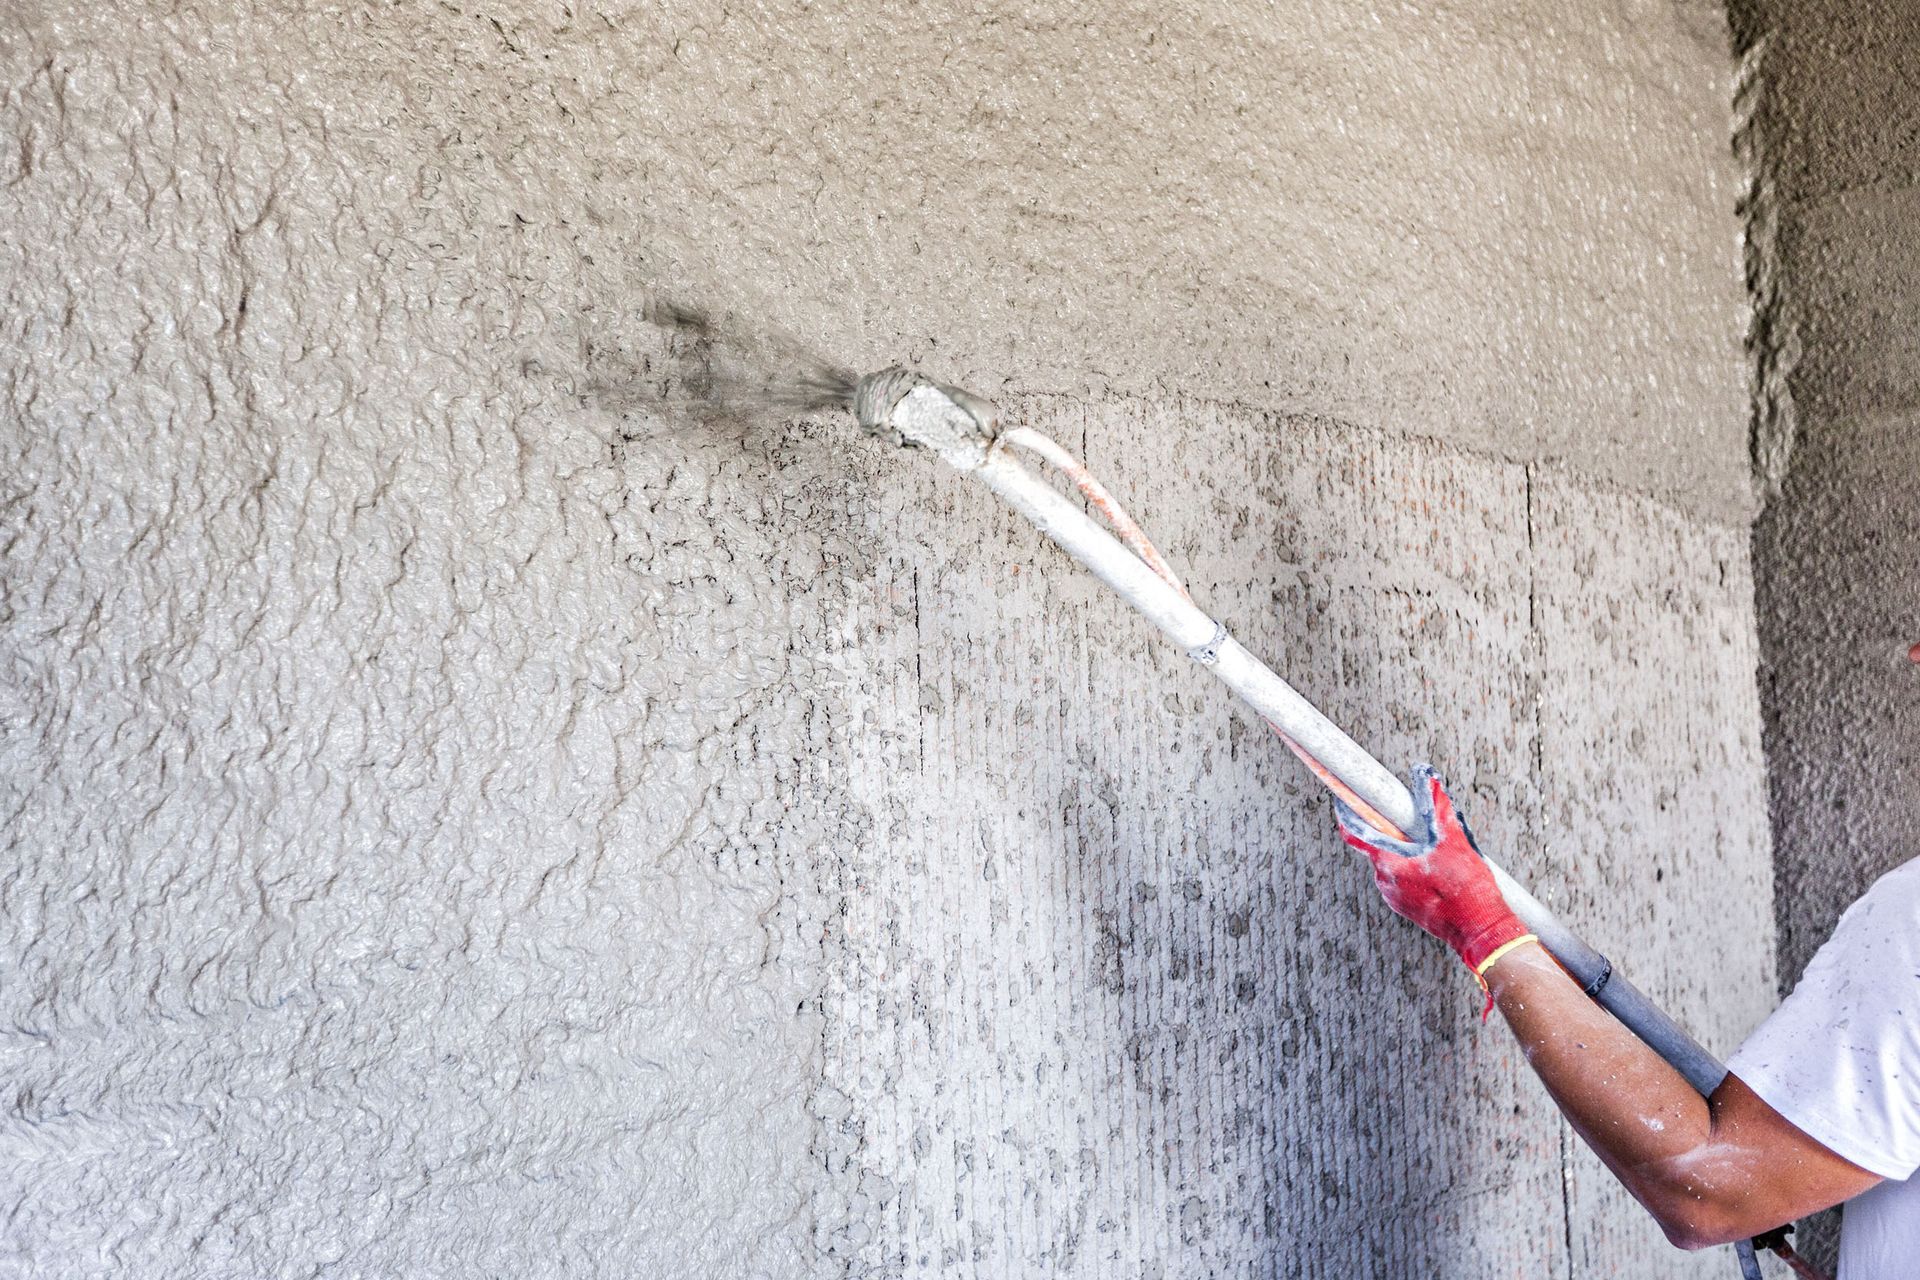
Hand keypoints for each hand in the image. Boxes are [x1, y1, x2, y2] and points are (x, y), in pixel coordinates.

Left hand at [1334, 764, 1529, 974]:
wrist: (1480, 930)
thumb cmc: (1467, 889)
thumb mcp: (1455, 841)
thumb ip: (1438, 807)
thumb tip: (1428, 778)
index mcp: (1389, 864)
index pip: (1354, 835)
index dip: (1347, 814)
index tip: (1344, 799)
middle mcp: (1384, 882)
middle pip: (1379, 846)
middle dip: (1394, 832)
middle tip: (1415, 823)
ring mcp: (1394, 897)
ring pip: (1392, 864)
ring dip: (1406, 853)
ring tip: (1435, 851)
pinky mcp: (1406, 907)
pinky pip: (1402, 880)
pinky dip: (1413, 870)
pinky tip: (1437, 870)